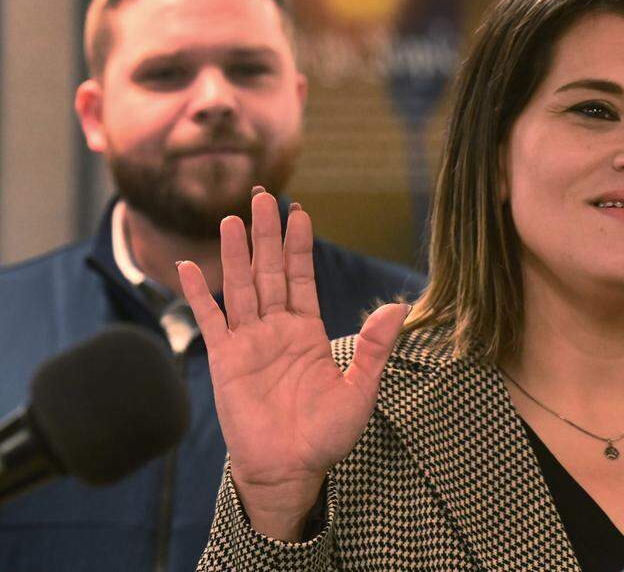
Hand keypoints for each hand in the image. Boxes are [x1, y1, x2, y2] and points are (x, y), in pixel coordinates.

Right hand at [177, 192, 408, 539]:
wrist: (291, 469)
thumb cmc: (327, 434)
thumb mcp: (361, 389)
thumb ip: (375, 348)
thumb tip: (396, 308)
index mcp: (309, 331)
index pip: (303, 277)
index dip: (300, 245)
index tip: (299, 212)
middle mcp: (277, 330)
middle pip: (271, 271)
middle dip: (267, 234)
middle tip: (264, 195)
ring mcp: (249, 342)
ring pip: (241, 287)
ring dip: (235, 254)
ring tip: (232, 218)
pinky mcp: (226, 360)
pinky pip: (210, 320)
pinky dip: (197, 294)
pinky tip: (187, 268)